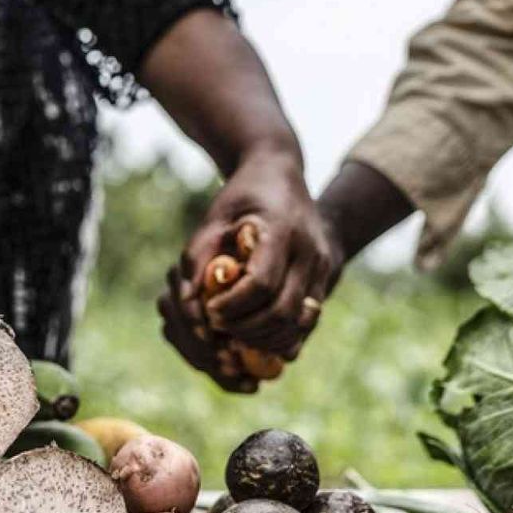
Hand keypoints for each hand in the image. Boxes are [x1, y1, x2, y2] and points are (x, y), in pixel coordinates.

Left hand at [158, 149, 343, 389]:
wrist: (281, 174)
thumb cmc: (241, 197)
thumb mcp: (213, 219)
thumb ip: (196, 259)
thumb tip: (187, 304)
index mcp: (281, 230)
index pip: (261, 284)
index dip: (232, 306)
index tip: (210, 310)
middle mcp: (309, 250)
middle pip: (282, 311)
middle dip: (246, 328)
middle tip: (218, 327)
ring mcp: (322, 266)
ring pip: (298, 322)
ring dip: (264, 338)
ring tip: (234, 334)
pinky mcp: (324, 278)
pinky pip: (307, 320)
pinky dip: (282, 336)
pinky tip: (255, 335)